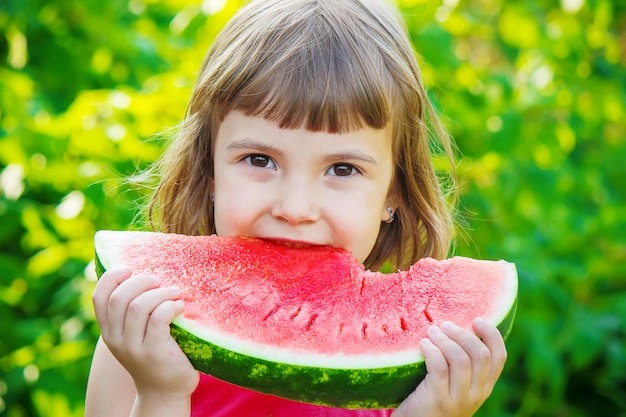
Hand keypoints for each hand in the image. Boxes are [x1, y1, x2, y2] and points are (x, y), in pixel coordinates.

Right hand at [92, 266, 198, 402]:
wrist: (164, 392)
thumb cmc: (155, 354)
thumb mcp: (135, 334)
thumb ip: (131, 312)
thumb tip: (143, 274)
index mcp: (109, 331)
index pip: (98, 297)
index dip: (112, 277)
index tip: (130, 269)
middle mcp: (116, 340)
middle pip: (119, 298)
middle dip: (140, 281)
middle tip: (158, 281)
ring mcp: (134, 348)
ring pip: (138, 306)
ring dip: (160, 292)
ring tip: (174, 292)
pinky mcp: (154, 354)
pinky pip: (159, 319)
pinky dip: (170, 305)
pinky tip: (180, 306)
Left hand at [393, 318, 506, 416]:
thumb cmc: (434, 400)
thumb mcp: (456, 385)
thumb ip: (462, 365)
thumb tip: (457, 326)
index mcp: (485, 387)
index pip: (499, 357)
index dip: (491, 335)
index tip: (477, 320)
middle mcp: (477, 394)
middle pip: (480, 355)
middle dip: (462, 334)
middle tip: (445, 325)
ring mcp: (458, 399)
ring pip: (460, 359)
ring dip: (444, 339)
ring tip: (431, 331)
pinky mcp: (437, 400)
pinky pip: (439, 367)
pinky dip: (431, 350)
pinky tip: (423, 344)